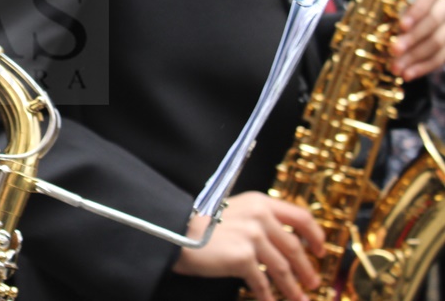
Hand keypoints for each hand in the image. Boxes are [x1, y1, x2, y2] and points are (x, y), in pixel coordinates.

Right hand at [173, 192, 324, 300]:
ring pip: (282, 268)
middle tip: (312, 282)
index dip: (316, 235)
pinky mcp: (243, 257)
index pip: (301, 217)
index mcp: (260, 202)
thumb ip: (257, 219)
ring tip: (298, 299)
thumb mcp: (232, 210)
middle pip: (295, 247)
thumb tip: (281, 241)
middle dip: (306, 269)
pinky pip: (262, 282)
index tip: (320, 250)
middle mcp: (260, 216)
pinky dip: (267, 296)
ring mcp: (253, 237)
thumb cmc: (198, 223)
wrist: (172, 230)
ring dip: (291, 288)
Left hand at [393, 0, 444, 79]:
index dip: (417, 8)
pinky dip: (423, 67)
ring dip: (416, 56)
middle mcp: (442, 7)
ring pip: (439, 41)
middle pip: (434, 21)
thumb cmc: (388, 3)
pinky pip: (442, 57)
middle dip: (413, 38)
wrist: (398, 24)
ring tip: (395, 67)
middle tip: (392, 51)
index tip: (400, 24)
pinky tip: (406, 75)